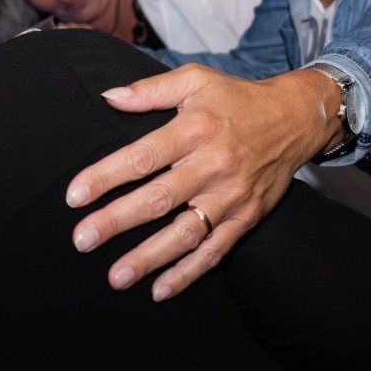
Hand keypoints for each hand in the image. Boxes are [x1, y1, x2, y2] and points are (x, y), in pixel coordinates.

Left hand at [66, 64, 341, 300]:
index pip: (143, 156)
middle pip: (159, 198)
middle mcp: (214, 164)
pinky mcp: (247, 217)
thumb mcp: (196, 80)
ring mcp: (232, 195)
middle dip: (117, 221)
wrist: (296, 118)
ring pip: (186, 232)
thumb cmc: (237, 99)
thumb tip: (107, 98)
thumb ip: (150, 91)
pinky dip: (189, 273)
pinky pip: (216, 251)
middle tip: (82, 239)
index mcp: (196, 128)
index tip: (75, 196)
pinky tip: (160, 290)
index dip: (106, 176)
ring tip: (116, 276)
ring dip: (150, 257)